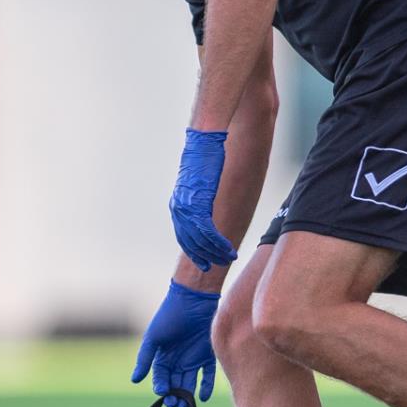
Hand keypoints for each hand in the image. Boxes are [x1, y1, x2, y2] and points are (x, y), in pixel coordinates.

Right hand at [132, 280, 220, 406]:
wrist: (193, 299)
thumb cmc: (169, 316)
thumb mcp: (153, 338)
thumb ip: (145, 359)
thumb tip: (134, 380)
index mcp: (162, 356)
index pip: (161, 377)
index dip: (161, 386)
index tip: (163, 393)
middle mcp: (177, 360)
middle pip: (175, 384)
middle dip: (174, 396)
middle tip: (175, 405)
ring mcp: (193, 359)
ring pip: (189, 383)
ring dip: (187, 395)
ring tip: (186, 405)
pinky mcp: (208, 355)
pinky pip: (207, 375)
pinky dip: (206, 387)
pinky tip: (203, 397)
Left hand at [169, 129, 235, 271]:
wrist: (203, 142)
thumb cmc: (203, 158)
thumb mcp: (197, 184)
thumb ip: (198, 199)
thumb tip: (204, 207)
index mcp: (177, 205)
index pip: (183, 236)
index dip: (194, 251)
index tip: (204, 262)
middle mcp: (179, 209)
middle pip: (190, 242)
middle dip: (205, 256)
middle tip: (218, 264)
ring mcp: (187, 207)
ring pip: (201, 240)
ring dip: (216, 252)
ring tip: (229, 257)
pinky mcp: (198, 204)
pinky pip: (208, 232)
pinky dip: (219, 243)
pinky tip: (228, 248)